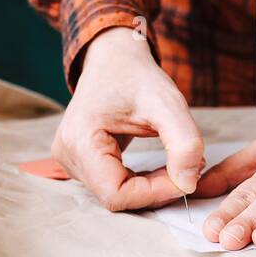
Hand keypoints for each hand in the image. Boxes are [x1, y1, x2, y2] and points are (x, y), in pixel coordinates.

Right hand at [52, 27, 204, 210]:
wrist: (113, 59)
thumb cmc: (136, 77)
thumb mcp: (167, 104)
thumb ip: (184, 143)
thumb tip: (188, 186)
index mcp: (79, 141)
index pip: (116, 194)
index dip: (154, 193)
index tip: (186, 178)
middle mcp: (67, 156)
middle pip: (115, 197)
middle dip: (155, 190)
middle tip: (188, 168)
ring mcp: (69, 161)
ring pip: (116, 195)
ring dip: (150, 187)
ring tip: (175, 163)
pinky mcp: (79, 163)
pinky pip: (113, 187)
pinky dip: (140, 183)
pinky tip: (159, 166)